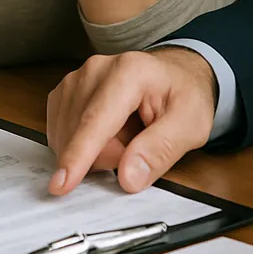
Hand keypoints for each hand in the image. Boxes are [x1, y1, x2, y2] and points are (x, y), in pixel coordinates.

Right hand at [46, 47, 216, 194]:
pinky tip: (107, 134)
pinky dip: (82, 144)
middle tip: (138, 147)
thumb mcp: (190, 124)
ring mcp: (77, 78)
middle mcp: (96, 69)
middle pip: (80, 133)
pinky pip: (62, 132)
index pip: (96, 120)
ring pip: (68, 135)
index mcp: (129, 72)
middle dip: (107, 156)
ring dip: (95, 151)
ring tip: (126, 136)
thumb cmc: (183, 95)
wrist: (174, 75)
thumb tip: (129, 177)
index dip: (78, 154)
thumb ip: (161, 150)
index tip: (62, 184)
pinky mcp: (66, 91)